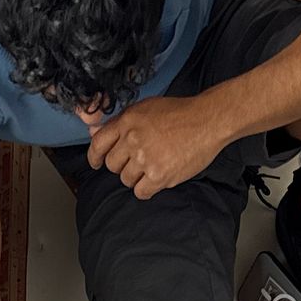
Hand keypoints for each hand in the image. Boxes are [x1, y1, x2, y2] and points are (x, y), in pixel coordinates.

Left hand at [85, 95, 226, 197]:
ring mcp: (145, 159)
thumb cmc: (179, 113)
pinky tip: (156, 179)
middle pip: (113, 165)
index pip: (98, 143)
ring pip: (126, 180)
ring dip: (137, 177)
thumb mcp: (145, 108)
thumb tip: (94, 132)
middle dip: (122, 166)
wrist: (206, 122)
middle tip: (138, 162)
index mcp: (128, 121)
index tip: (96, 163)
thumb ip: (120, 122)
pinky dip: (146, 189)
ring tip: (153, 166)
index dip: (95, 156)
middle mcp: (133, 139)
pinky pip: (141, 192)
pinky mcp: (159, 175)